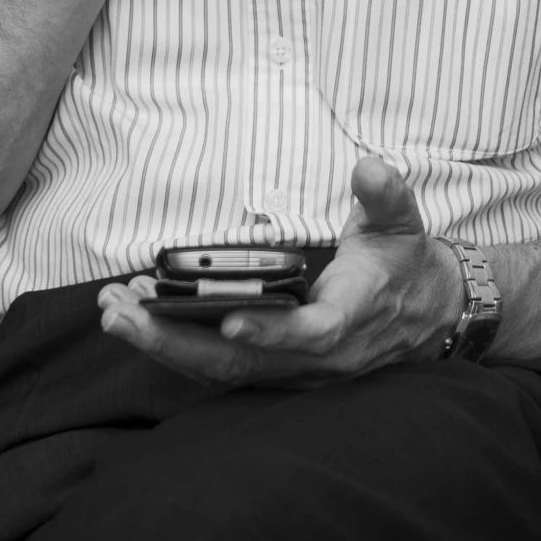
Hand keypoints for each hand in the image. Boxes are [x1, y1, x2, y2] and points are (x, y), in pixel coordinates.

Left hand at [98, 154, 466, 387]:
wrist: (427, 316)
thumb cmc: (404, 267)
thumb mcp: (403, 225)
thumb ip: (386, 196)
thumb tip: (371, 168)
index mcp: (351, 319)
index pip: (310, 334)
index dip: (271, 331)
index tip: (228, 319)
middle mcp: (318, 358)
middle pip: (240, 362)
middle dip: (174, 342)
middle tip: (119, 313)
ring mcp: (292, 371)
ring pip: (220, 370)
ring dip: (162, 343)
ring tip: (113, 310)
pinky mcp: (274, 370)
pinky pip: (218, 366)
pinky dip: (175, 344)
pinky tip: (137, 314)